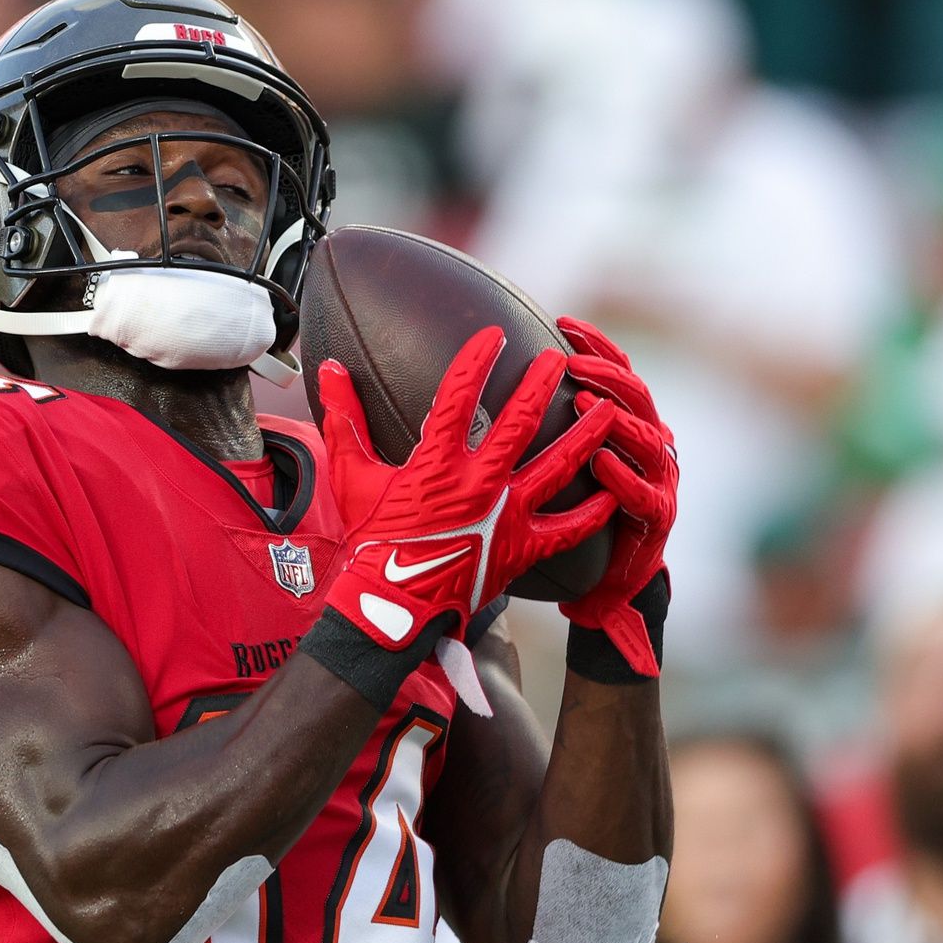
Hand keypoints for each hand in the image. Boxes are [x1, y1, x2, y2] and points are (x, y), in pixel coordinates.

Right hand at [316, 327, 615, 651]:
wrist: (390, 606)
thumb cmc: (370, 541)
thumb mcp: (352, 477)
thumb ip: (345, 419)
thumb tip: (330, 369)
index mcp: (437, 463)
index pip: (459, 397)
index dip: (476, 361)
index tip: (493, 336)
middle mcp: (478, 484)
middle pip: (520, 423)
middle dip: (541, 385)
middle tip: (558, 360)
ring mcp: (505, 516)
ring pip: (556, 467)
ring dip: (583, 437)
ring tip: (607, 411)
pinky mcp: (521, 549)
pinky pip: (567, 530)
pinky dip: (592, 513)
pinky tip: (612, 492)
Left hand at [554, 317, 676, 675]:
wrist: (607, 587)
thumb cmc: (577, 521)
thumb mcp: (554, 471)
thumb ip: (530, 432)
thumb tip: (469, 397)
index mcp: (621, 429)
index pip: (613, 373)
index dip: (594, 346)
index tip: (563, 322)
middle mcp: (646, 447)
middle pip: (634, 395)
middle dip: (606, 372)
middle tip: (571, 360)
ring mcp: (656, 482)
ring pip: (649, 440)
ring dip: (617, 418)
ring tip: (583, 403)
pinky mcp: (655, 523)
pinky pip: (644, 499)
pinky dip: (624, 480)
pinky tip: (602, 465)